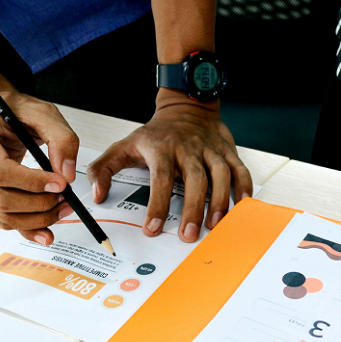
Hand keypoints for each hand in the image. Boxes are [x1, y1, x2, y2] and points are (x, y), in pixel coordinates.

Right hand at [0, 87, 79, 244]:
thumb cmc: (15, 109)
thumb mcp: (44, 113)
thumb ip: (62, 139)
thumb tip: (66, 174)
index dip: (32, 183)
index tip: (60, 184)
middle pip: (0, 197)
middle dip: (38, 204)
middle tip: (66, 198)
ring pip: (0, 213)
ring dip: (36, 218)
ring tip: (62, 208)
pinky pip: (0, 218)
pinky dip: (26, 227)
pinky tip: (46, 231)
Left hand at [86, 91, 252, 241]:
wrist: (185, 106)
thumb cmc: (156, 134)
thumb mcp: (123, 146)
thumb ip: (103, 170)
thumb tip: (97, 195)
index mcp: (161, 148)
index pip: (159, 178)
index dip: (157, 204)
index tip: (153, 227)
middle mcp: (188, 148)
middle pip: (194, 178)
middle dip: (193, 208)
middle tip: (189, 235)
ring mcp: (210, 149)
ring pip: (220, 174)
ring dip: (219, 200)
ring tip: (215, 225)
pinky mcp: (227, 151)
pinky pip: (239, 169)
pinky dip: (244, 187)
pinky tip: (242, 205)